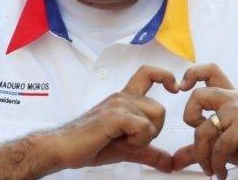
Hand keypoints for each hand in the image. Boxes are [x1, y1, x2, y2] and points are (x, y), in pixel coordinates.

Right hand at [53, 65, 178, 171]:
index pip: (148, 73)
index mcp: (125, 98)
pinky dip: (138, 141)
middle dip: (152, 132)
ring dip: (142, 138)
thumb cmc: (91, 145)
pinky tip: (120, 142)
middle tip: (130, 141)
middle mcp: (122, 97)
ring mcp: (118, 104)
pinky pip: (144, 127)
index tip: (174, 88)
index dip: (165, 75)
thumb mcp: (128, 149)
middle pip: (160, 109)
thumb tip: (170, 164)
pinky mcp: (114, 115)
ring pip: (153, 119)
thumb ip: (150, 153)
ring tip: (121, 141)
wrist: (64, 149)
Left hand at [172, 64, 237, 178]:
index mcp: (231, 97)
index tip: (181, 90)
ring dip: (203, 156)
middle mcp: (235, 99)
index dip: (191, 74)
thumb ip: (200, 148)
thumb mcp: (225, 145)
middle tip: (199, 139)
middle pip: (198, 95)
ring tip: (211, 169)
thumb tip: (175, 160)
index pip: (209, 71)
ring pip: (204, 129)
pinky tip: (221, 173)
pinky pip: (219, 146)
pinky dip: (216, 164)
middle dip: (190, 119)